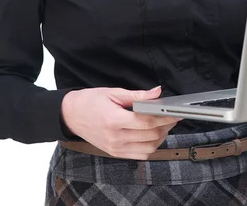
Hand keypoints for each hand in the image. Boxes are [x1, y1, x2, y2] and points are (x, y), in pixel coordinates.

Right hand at [61, 85, 180, 158]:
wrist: (70, 115)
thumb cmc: (90, 101)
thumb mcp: (114, 93)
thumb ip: (138, 95)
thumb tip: (157, 92)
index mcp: (114, 120)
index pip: (147, 122)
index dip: (164, 117)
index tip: (175, 112)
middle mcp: (115, 137)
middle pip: (150, 136)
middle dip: (166, 127)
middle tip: (173, 117)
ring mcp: (115, 148)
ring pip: (148, 149)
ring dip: (160, 138)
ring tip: (164, 126)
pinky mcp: (115, 153)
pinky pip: (139, 155)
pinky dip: (151, 147)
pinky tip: (153, 136)